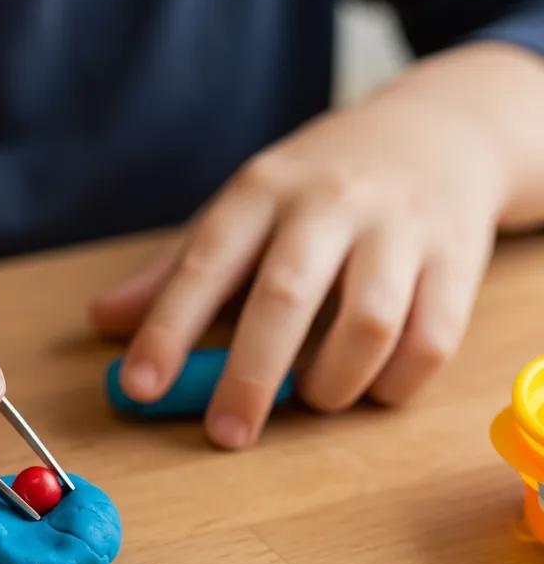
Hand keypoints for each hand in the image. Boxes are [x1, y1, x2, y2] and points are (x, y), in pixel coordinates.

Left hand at [92, 55, 509, 448]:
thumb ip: (175, 269)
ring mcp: (400, 228)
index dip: (167, 331)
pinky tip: (371, 387)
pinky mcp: (459, 258)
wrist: (438, 128)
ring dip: (332, 383)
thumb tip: (103, 321)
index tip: (138, 389)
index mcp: (262, 190)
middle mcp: (330, 203)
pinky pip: (431, 340)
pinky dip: (396, 383)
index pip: (204, 264)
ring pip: (369, 324)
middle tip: (226, 435)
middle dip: (249, 378)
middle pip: (285, 299)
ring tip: (311, 397)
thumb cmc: (316, 185)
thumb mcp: (241, 208)